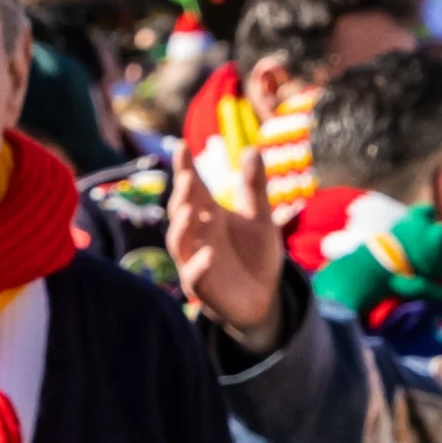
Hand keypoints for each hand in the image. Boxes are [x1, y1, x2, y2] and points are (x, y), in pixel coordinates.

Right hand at [168, 147, 286, 354]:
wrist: (263, 296)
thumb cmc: (255, 254)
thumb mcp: (260, 218)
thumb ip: (254, 187)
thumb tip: (252, 149)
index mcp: (208, 215)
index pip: (193, 188)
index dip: (185, 168)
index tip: (181, 146)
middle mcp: (196, 235)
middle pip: (181, 211)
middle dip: (182, 195)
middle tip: (187, 178)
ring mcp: (194, 259)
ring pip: (178, 241)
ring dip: (182, 226)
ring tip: (190, 210)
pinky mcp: (201, 286)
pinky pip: (193, 276)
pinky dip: (198, 265)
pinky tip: (210, 254)